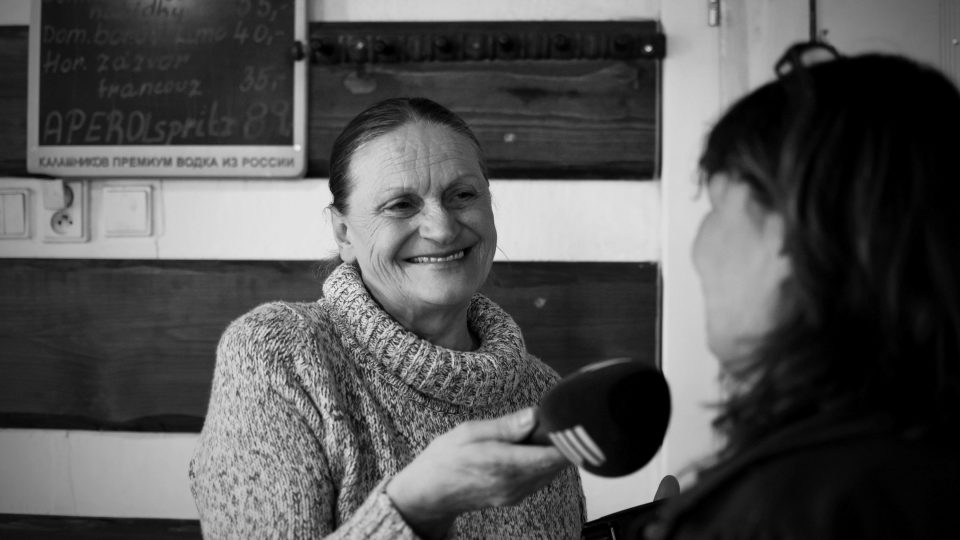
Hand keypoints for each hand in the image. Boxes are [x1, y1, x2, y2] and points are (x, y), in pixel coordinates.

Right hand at [386, 407, 569, 538]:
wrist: (428, 493)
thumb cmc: (445, 459)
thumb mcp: (469, 433)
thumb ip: (505, 426)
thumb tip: (535, 416)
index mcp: (505, 465)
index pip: (554, 456)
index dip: (567, 437)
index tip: (566, 419)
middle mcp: (516, 484)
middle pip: (558, 464)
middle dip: (560, 441)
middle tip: (551, 419)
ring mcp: (516, 494)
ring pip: (551, 472)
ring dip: (551, 452)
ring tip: (537, 432)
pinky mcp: (515, 498)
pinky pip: (539, 478)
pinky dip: (541, 462)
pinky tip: (527, 448)